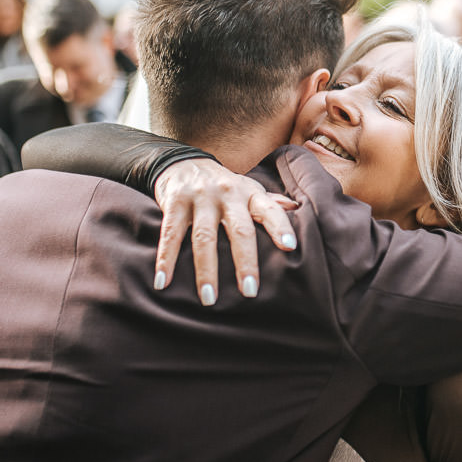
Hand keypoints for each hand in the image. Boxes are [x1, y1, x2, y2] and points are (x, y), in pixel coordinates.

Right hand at [152, 158, 298, 305]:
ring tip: (209, 299)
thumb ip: (269, 202)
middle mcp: (228, 194)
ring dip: (206, 270)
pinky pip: (170, 235)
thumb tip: (297, 210)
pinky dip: (166, 260)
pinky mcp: (174, 202)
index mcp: (250, 193)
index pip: (269, 210)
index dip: (280, 227)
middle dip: (245, 262)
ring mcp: (200, 197)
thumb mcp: (248, 188)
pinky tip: (163, 283)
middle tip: (250, 292)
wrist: (181, 161)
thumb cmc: (223, 185)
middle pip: (239, 230)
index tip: (290, 247)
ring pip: (204, 237)